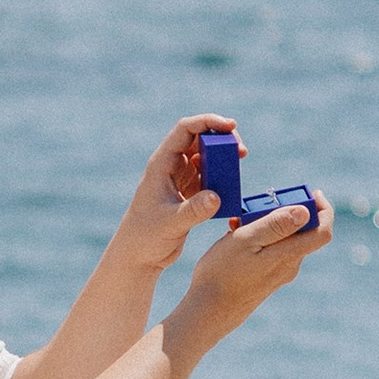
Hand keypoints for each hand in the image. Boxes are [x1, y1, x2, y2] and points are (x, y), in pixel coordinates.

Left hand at [111, 112, 236, 274]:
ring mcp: (179, 179)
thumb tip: (216, 196)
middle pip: (199, 139)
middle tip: (241, 151)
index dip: (208, 122)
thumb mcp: (171, 224)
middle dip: (221, 139)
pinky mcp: (188, 193)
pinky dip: (222, 177)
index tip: (230, 126)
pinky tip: (232, 186)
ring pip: (205, 157)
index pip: (185, 130)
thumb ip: (194, 210)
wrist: (137, 256)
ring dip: (223, 158)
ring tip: (239, 163)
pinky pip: (208, 176)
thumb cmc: (145, 237)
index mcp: (161, 163)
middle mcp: (171, 166)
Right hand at [172, 191, 332, 345]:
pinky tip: (236, 234)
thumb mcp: (245, 241)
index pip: (323, 231)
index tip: (312, 193)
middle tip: (260, 203)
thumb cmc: (222, 273)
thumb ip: (275, 225)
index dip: (323, 209)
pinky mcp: (267, 277)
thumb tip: (306, 212)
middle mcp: (289, 265)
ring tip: (240, 220)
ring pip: (284, 239)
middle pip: (303, 231)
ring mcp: (279, 272)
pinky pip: (271, 249)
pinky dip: (259, 236)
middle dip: (286, 211)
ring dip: (267, 223)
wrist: (208, 310)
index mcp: (288, 255)